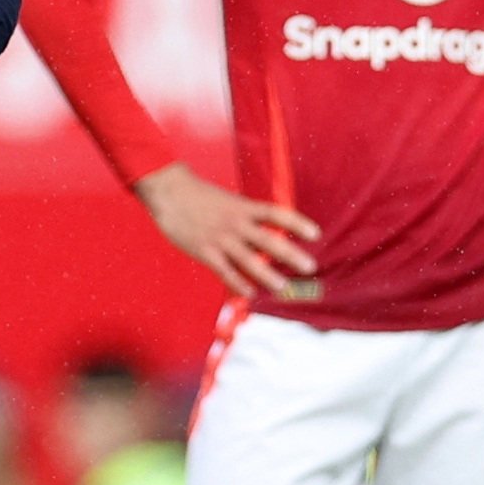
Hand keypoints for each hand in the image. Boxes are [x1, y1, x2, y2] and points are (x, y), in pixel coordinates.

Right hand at [132, 163, 320, 298]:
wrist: (168, 190)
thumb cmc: (198, 196)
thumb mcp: (226, 201)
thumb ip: (244, 218)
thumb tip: (265, 237)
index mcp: (242, 207)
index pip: (276, 214)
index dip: (296, 224)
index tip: (315, 234)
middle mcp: (235, 223)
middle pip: (268, 240)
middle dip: (290, 255)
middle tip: (309, 267)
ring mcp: (220, 238)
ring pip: (248, 260)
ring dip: (266, 275)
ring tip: (282, 288)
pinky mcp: (204, 250)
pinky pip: (224, 270)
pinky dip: (237, 283)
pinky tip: (248, 294)